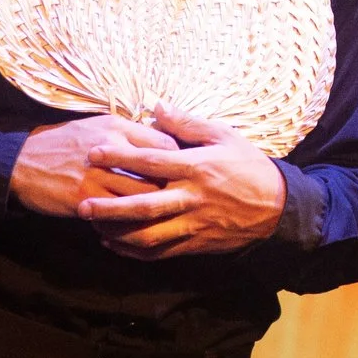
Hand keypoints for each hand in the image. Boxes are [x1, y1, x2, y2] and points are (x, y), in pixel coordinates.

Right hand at [10, 114, 175, 216]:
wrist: (20, 163)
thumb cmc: (64, 142)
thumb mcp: (98, 125)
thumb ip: (130, 132)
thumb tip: (164, 141)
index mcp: (118, 128)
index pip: (166, 144)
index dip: (178, 160)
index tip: (180, 171)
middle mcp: (111, 150)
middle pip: (159, 174)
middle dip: (171, 188)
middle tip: (177, 198)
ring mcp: (98, 177)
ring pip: (142, 197)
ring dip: (152, 208)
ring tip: (158, 214)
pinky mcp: (85, 199)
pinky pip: (117, 214)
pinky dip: (128, 220)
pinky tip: (130, 223)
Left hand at [76, 106, 286, 257]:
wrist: (277, 207)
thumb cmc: (249, 166)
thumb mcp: (225, 136)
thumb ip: (188, 123)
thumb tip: (156, 106)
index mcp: (197, 167)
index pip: (151, 161)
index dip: (119, 157)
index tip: (93, 154)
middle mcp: (192, 197)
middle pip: (144, 205)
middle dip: (109, 206)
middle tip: (81, 203)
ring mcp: (193, 223)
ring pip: (148, 233)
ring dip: (117, 232)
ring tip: (93, 225)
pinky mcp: (195, 243)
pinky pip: (159, 251)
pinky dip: (133, 250)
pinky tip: (114, 242)